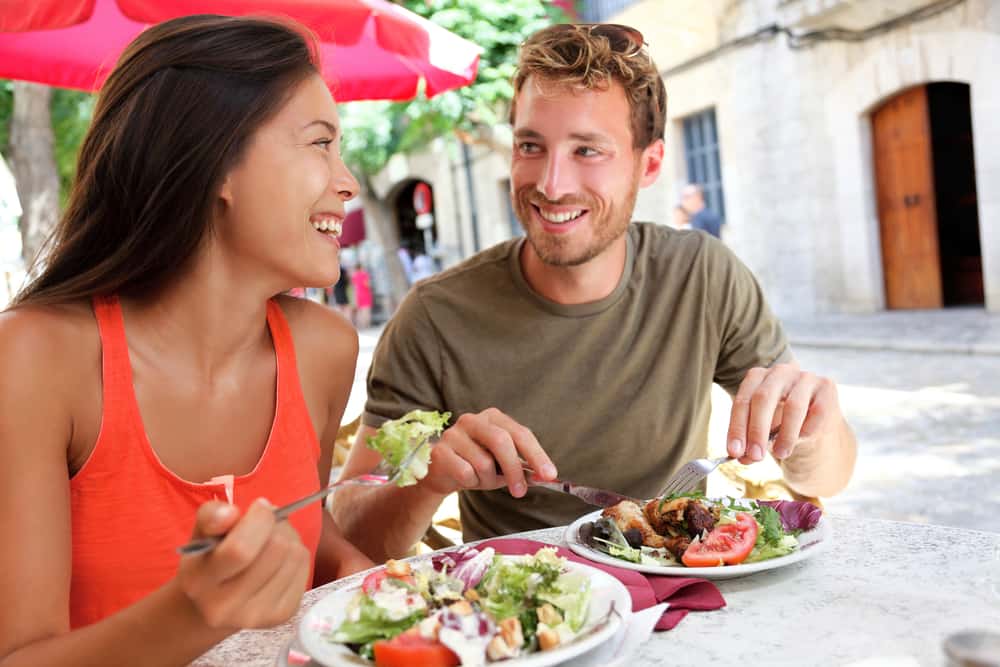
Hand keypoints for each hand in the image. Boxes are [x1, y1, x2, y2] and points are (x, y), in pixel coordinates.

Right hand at [177, 499, 310, 629]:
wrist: (215, 601)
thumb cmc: (210, 557)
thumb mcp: (202, 532)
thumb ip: (211, 516)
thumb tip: (231, 514)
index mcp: (199, 582)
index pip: (240, 550)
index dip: (259, 520)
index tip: (260, 506)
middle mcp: (225, 607)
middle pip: (276, 549)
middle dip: (276, 526)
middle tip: (265, 524)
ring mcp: (256, 616)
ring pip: (295, 555)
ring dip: (288, 538)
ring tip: (270, 541)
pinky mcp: (282, 615)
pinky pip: (304, 568)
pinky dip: (296, 555)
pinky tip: (278, 560)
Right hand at [419, 408, 556, 497]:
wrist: (440, 473)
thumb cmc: (475, 466)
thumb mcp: (501, 466)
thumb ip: (522, 468)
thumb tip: (544, 477)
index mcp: (493, 418)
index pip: (520, 433)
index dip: (536, 454)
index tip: (549, 475)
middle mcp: (473, 420)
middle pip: (502, 442)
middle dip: (514, 470)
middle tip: (520, 491)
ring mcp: (454, 433)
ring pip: (483, 462)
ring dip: (487, 480)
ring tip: (480, 479)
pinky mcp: (440, 451)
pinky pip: (466, 473)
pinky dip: (470, 482)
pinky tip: (463, 479)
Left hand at [726, 363, 842, 463]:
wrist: (813, 422)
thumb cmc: (780, 425)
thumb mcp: (762, 433)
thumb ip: (751, 443)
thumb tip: (742, 457)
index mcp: (757, 377)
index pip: (742, 401)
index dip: (737, 427)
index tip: (734, 451)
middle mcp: (779, 372)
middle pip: (763, 398)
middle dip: (757, 430)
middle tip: (755, 456)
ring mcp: (805, 377)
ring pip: (793, 406)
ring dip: (785, 435)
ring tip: (780, 454)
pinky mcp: (827, 387)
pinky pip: (817, 411)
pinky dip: (808, 429)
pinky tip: (803, 440)